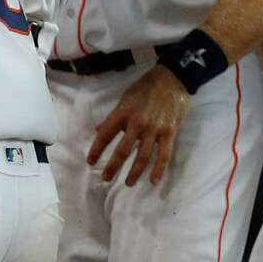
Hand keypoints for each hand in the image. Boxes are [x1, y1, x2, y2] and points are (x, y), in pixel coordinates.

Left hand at [87, 64, 190, 185]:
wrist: (172, 79)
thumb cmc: (145, 88)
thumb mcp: (124, 99)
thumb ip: (112, 117)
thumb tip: (98, 130)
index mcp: (122, 114)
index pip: (105, 136)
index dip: (96, 150)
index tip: (90, 162)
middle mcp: (137, 124)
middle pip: (122, 150)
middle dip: (113, 167)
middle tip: (106, 179)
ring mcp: (154, 129)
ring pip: (143, 156)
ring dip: (135, 172)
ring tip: (129, 183)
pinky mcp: (170, 132)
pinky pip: (164, 155)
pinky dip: (159, 169)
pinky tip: (154, 180)